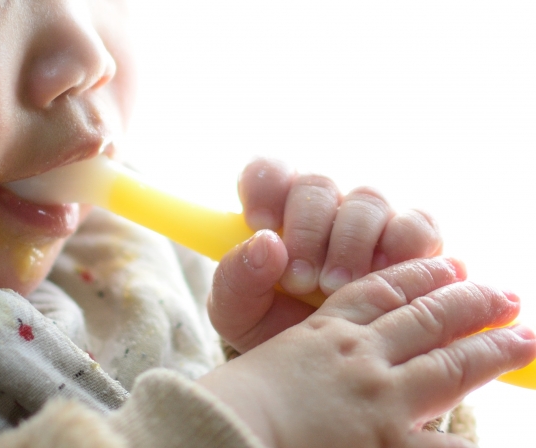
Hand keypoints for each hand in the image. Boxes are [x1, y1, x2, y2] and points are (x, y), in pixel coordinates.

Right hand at [200, 258, 535, 447]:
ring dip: (491, 346)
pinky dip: (471, 440)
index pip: (381, 290)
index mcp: (325, 331)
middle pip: (426, 317)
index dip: (419, 274)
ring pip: (449, 362)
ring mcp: (378, 395)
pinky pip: (445, 446)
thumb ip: (269, 300)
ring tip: (524, 335)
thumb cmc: (231, 397)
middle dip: (470, 301)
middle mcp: (358, 354)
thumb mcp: (255, 345)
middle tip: (504, 293)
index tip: (448, 264)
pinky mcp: (386, 442)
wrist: (224, 431)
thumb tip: (272, 242)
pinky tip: (494, 435)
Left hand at [209, 158, 441, 352]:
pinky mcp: (413, 241)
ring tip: (335, 286)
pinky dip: (403, 244)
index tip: (259, 222)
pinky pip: (417, 224)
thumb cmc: (271, 329)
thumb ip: (236, 278)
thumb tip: (267, 243)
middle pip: (317, 185)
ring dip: (350, 241)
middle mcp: (323, 207)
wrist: (320, 368)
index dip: (265, 187)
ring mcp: (369, 220)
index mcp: (276, 212)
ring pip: (367, 199)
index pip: (270, 173)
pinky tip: (382, 275)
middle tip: (300, 279)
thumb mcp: (238, 312)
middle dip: (307, 230)